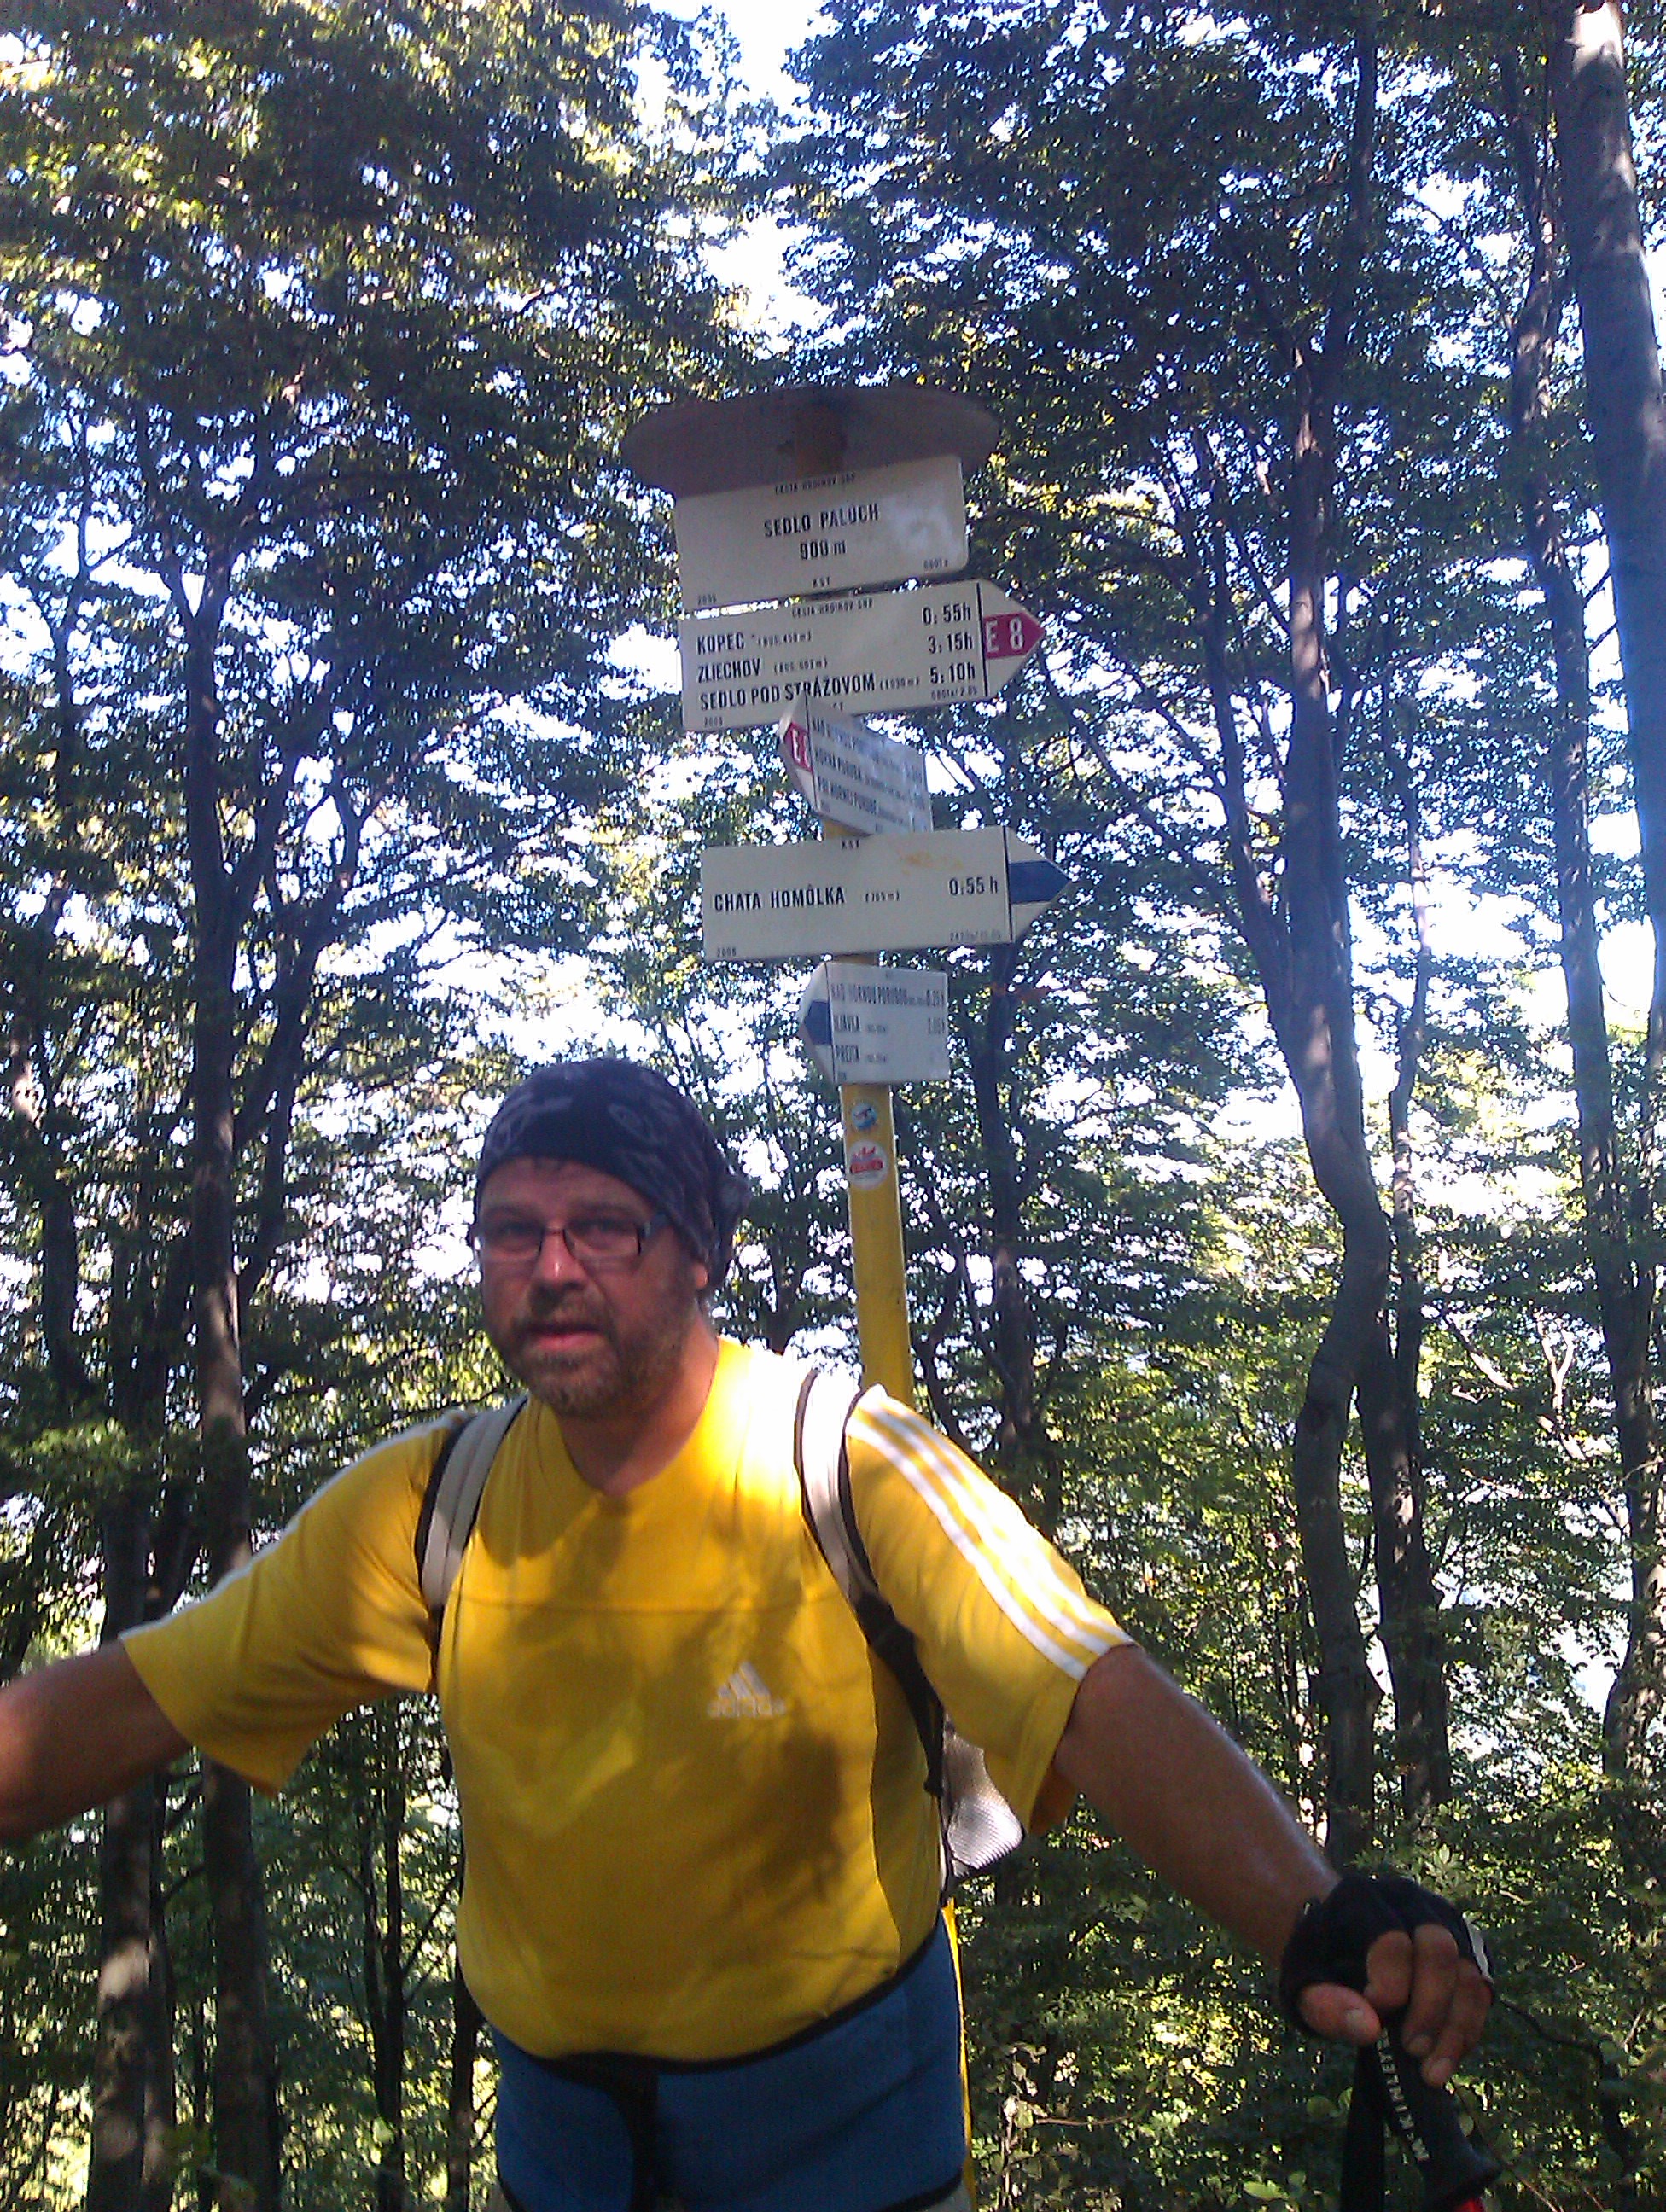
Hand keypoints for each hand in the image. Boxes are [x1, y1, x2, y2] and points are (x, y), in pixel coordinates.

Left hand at [1297, 1919, 1492, 2087]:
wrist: (1334, 1942)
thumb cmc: (1318, 1964)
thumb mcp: (1302, 1984)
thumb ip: (1325, 2005)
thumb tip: (1369, 2029)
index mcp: (1362, 1899)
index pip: (1392, 1938)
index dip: (1390, 1986)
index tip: (1375, 2018)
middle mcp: (1410, 1901)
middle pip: (1440, 1948)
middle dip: (1431, 2008)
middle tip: (1412, 2052)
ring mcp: (1443, 1921)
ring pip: (1469, 1971)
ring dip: (1457, 2028)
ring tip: (1432, 2072)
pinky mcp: (1464, 1948)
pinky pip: (1481, 1989)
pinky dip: (1469, 2027)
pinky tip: (1447, 2055)